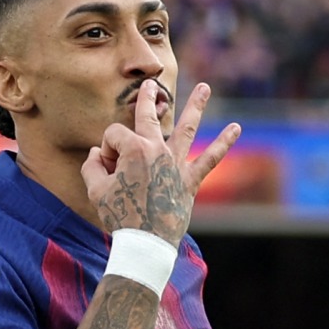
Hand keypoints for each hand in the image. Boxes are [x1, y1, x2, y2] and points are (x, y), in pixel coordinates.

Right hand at [81, 79, 240, 246]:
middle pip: (149, 117)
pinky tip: (236, 129)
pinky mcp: (190, 180)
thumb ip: (92, 166)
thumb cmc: (119, 217)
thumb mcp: (95, 190)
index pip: (114, 136)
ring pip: (187, 127)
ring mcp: (176, 163)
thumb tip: (97, 153)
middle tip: (149, 86)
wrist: (146, 243)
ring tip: (205, 87)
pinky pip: (210, 159)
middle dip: (147, 99)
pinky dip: (223, 144)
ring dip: (196, 105)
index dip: (107, 151)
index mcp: (133, 149)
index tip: (107, 170)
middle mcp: (157, 150)